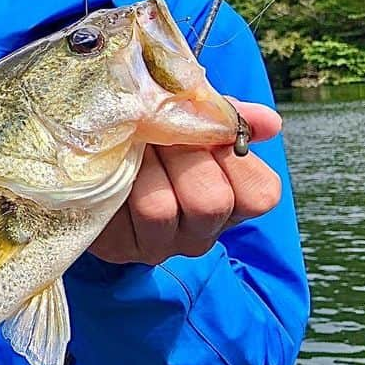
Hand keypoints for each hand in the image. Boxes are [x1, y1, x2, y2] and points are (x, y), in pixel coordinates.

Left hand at [89, 100, 283, 264]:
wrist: (95, 161)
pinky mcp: (119, 247)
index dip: (232, 155)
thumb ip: (226, 118)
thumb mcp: (192, 123)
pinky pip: (120, 213)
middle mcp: (201, 234)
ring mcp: (159, 246)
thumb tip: (269, 122)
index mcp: (232, 203)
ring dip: (142, 165)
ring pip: (160, 208)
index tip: (204, 128)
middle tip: (157, 128)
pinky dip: (115, 178)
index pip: (259, 193)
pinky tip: (112, 164)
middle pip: (210, 201)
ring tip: (131, 143)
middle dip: (181, 153)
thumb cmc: (153, 139)